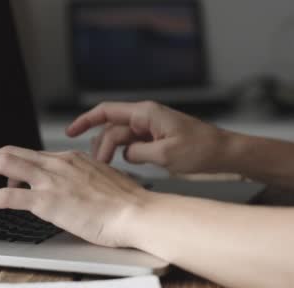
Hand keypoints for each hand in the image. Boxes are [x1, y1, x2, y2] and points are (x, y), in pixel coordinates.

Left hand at [0, 146, 148, 247]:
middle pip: (13, 152)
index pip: (33, 155)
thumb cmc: (127, 203)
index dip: (12, 161)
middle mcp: (59, 164)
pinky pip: (8, 195)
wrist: (137, 213)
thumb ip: (84, 181)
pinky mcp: (48, 201)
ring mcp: (52, 180)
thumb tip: (76, 190)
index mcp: (72, 159)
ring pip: (5, 164)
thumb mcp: (104, 183)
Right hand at [66, 101, 233, 173]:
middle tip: (98, 167)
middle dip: (100, 146)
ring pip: (120, 138)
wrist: (222, 153)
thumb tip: (124, 155)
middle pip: (111, 128)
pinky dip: (124, 155)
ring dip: (111, 152)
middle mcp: (145, 117)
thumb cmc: (201, 149)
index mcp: (146, 114)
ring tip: (106, 170)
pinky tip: (121, 168)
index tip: (70, 132)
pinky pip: (132, 145)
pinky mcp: (155, 139)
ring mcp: (150, 128)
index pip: (107, 111)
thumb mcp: (166, 155)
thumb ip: (138, 153)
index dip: (86, 120)